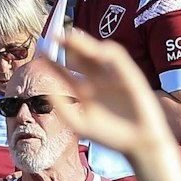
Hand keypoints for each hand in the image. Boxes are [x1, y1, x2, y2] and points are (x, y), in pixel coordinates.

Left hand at [46, 29, 177, 164]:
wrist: (139, 144)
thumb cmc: (109, 136)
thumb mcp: (79, 122)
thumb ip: (61, 106)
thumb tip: (45, 88)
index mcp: (84, 91)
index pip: (65, 72)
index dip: (53, 62)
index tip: (42, 52)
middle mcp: (97, 80)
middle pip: (80, 57)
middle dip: (69, 46)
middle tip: (55, 36)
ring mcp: (112, 75)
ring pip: (96, 52)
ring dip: (85, 43)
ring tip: (71, 37)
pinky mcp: (129, 73)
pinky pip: (118, 57)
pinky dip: (107, 51)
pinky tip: (96, 50)